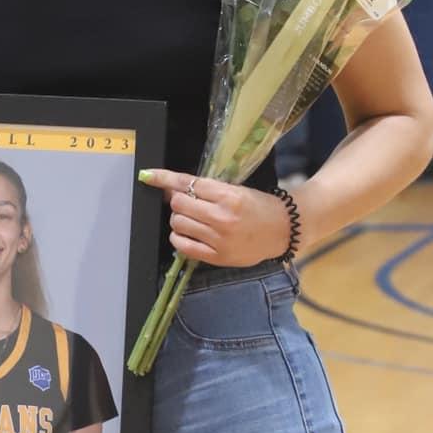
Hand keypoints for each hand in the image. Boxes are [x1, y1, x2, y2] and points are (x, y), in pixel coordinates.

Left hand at [140, 169, 291, 267]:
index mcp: (228, 196)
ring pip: (177, 224)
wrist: (284, 230)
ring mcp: (218, 238)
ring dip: (179, 219)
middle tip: (188, 203)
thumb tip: (173, 189)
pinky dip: (179, 237)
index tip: (148, 176)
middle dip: (178, 201)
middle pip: (178, 204)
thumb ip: (207, 190)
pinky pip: (183, 246)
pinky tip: (188, 233)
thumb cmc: (260, 207)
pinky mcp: (217, 256)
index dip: (164, 179)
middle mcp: (221, 217)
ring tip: (193, 219)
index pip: (187, 184)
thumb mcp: (237, 190)